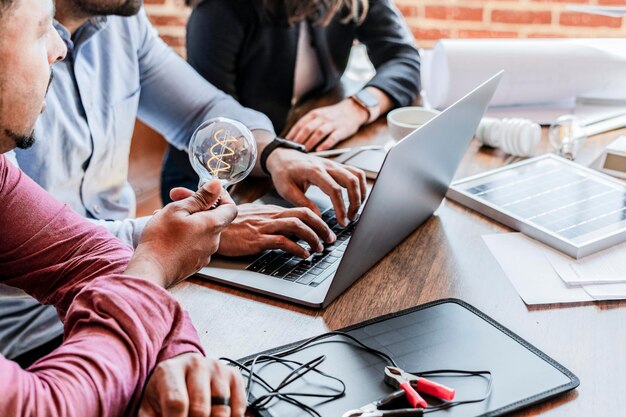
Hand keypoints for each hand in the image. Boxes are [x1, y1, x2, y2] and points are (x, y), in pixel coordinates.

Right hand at [125, 180, 237, 287]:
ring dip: (188, 220)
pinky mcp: (195, 263)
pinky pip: (194, 244)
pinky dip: (185, 235)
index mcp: (213, 225)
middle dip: (197, 206)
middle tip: (175, 199)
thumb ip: (201, 197)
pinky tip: (167, 234)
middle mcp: (214, 241)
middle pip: (213, 218)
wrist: (151, 271)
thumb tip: (217, 185)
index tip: (207, 192)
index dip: (222, 197)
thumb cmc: (162, 239)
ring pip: (201, 230)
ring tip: (165, 217)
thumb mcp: (179, 209)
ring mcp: (205, 254)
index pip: (231, 208)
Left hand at [139, 353, 245, 416]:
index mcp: (169, 370)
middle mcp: (195, 364)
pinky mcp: (233, 374)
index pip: (177, 403)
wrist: (181, 373)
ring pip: (222, 410)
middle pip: (200, 408)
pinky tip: (216, 416)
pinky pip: (238, 407)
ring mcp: (217, 368)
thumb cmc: (164, 394)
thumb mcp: (149, 407)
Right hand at [215, 203, 335, 257]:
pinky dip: (297, 249)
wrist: (206, 226)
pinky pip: (282, 241)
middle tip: (331, 239)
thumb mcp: (252, 219)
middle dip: (322, 227)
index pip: (300, 210)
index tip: (326, 231)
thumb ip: (269, 221)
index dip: (317, 220)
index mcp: (270, 211)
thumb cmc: (227, 225)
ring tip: (320, 248)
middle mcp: (270, 216)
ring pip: (297, 226)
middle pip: (304, 215)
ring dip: (313, 238)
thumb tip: (287, 230)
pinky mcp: (256, 239)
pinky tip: (304, 255)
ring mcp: (263, 227)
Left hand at [266, 149, 366, 226]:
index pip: (334, 190)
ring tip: (355, 209)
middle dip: (355, 202)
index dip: (341, 208)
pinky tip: (356, 197)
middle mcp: (327, 165)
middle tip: (351, 218)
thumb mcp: (287, 191)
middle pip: (351, 181)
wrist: (283, 156)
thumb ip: (304, 204)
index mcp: (314, 171)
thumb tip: (318, 218)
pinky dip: (359, 185)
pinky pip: (355, 172)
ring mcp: (334, 163)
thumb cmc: (283, 172)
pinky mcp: (337, 165)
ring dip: (360, 193)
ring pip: (357, 175)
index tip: (342, 222)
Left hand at [285, 99, 368, 150]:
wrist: (353, 110)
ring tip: (304, 151)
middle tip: (292, 149)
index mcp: (314, 114)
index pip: (300, 124)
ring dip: (310, 142)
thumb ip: (308, 124)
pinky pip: (333, 137)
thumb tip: (294, 138)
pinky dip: (326, 143)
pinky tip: (320, 150)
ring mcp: (332, 124)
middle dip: (299, 139)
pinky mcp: (342, 130)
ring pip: (318, 133)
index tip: (285, 143)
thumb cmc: (333, 116)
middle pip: (307, 128)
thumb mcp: (319, 116)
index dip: (292, 134)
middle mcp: (322, 118)